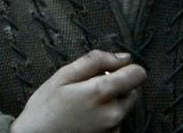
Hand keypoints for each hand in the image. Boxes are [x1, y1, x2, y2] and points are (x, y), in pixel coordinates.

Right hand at [9, 49, 145, 132]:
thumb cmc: (45, 108)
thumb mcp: (64, 75)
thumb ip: (96, 60)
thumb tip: (124, 57)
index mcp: (102, 93)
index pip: (138, 74)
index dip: (125, 68)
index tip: (109, 69)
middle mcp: (113, 114)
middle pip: (132, 91)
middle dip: (116, 85)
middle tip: (89, 87)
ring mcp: (113, 129)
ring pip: (123, 106)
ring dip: (110, 101)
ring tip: (83, 104)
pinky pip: (115, 121)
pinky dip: (105, 116)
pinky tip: (84, 117)